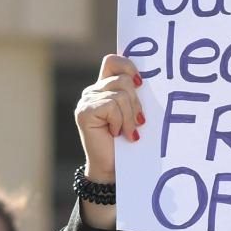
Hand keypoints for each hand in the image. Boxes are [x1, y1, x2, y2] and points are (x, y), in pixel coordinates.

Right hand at [74, 53, 143, 185]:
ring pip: (120, 93)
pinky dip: (120, 122)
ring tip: (127, 132)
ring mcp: (86, 101)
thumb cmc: (125, 142)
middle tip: (137, 122)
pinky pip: (112, 106)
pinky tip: (115, 134)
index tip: (141, 84)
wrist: (112, 169)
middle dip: (136, 102)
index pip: (113, 61)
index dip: (128, 67)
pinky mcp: (84, 112)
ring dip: (130, 116)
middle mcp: (92, 91)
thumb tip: (146, 79)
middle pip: (123, 79)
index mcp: (103, 87)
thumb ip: (133, 94)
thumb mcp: (132, 112)